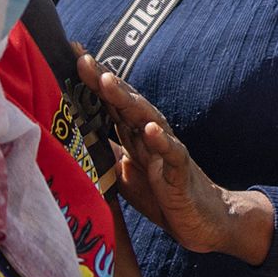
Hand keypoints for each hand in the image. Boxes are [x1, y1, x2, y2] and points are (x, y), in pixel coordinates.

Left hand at [77, 59, 271, 265]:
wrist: (205, 221)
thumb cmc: (164, 196)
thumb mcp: (124, 175)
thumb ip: (104, 154)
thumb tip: (72, 137)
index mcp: (134, 136)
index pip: (110, 104)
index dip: (91, 82)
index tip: (73, 55)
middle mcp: (150, 136)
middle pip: (124, 103)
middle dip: (103, 80)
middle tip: (81, 58)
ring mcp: (167, 151)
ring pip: (146, 119)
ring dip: (127, 99)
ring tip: (107, 81)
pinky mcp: (181, 173)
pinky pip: (172, 153)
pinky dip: (161, 141)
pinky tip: (150, 129)